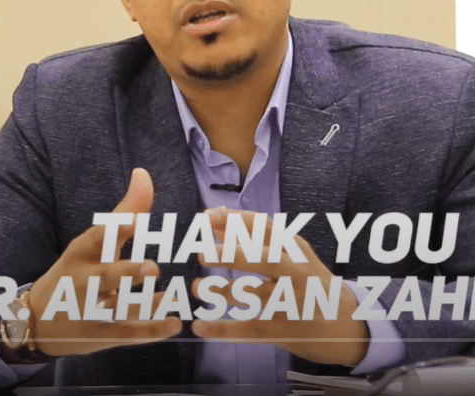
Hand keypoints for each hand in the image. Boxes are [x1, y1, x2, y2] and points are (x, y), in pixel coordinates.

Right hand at [28, 168, 182, 356]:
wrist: (38, 320)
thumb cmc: (77, 269)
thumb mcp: (94, 240)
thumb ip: (125, 211)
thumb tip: (142, 174)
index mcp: (82, 252)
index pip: (97, 238)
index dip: (116, 229)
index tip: (135, 220)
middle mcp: (84, 280)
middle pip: (105, 277)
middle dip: (127, 273)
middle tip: (152, 269)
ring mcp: (90, 311)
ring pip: (119, 309)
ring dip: (146, 306)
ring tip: (170, 299)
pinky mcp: (100, 335)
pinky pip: (127, 334)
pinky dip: (150, 332)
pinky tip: (173, 326)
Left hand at [191, 207, 368, 366]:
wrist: (350, 324)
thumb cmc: (311, 281)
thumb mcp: (292, 254)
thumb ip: (255, 238)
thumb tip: (216, 220)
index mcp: (295, 249)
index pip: (264, 228)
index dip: (234, 221)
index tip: (207, 216)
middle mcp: (295, 273)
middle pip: (264, 260)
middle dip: (233, 255)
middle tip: (203, 253)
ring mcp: (291, 302)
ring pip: (255, 295)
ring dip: (223, 292)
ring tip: (196, 288)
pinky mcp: (284, 330)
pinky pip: (250, 330)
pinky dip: (224, 330)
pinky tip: (201, 326)